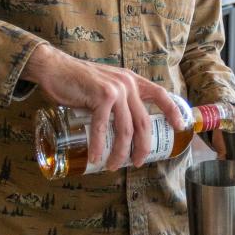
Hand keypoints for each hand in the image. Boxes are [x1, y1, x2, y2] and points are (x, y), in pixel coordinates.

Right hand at [22, 44, 184, 170]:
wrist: (55, 68)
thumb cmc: (78, 82)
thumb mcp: (106, 86)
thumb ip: (117, 100)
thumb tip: (122, 129)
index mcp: (132, 81)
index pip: (160, 94)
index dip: (172, 111)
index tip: (178, 127)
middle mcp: (128, 84)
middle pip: (143, 122)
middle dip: (142, 147)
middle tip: (136, 162)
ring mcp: (116, 89)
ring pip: (125, 130)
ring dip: (120, 152)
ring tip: (112, 165)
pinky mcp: (101, 96)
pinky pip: (103, 128)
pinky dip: (99, 146)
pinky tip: (95, 157)